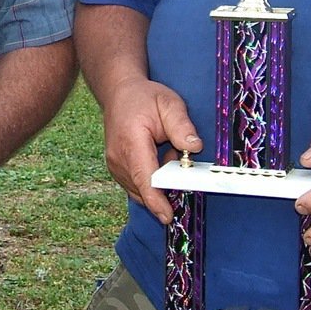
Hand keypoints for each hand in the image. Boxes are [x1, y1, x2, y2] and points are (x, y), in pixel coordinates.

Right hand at [101, 76, 201, 224]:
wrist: (119, 93)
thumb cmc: (144, 98)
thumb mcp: (169, 103)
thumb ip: (182, 126)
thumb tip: (195, 147)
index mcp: (131, 142)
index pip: (145, 178)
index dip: (156, 200)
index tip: (168, 216)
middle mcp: (119, 159)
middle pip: (146, 188)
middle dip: (167, 182)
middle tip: (176, 154)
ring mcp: (115, 167)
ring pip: (142, 189)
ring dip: (160, 179)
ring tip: (166, 150)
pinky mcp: (117, 171)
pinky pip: (138, 185)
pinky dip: (152, 178)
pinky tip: (158, 156)